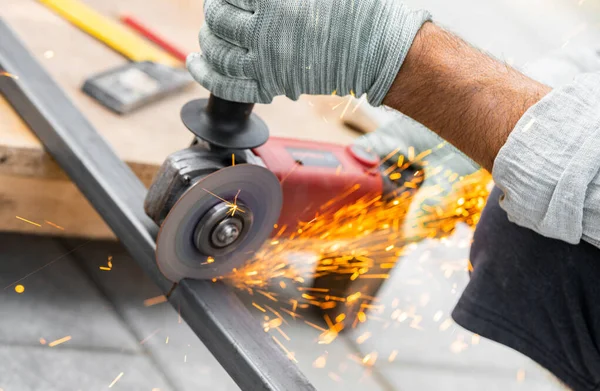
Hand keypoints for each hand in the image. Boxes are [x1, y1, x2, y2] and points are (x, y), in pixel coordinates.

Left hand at [187, 0, 429, 104]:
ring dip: (208, 43)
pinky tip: (195, 64)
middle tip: (218, 13)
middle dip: (214, 15)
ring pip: (218, 53)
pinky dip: (206, 75)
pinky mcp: (272, 83)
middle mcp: (265, 28)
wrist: (377, 49)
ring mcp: (266, 60)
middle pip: (218, 20)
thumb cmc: (357, 9)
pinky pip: (227, 85)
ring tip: (208, 37)